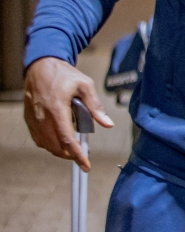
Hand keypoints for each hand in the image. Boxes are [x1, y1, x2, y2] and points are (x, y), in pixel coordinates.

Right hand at [24, 57, 114, 171]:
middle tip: (83, 156)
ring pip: (45, 145)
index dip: (77, 155)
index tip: (86, 165)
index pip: (67, 138)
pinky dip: (49, 144)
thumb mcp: (85, 85)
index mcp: (57, 108)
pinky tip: (59, 141)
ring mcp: (33, 119)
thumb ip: (96, 107)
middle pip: (55, 146)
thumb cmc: (64, 74)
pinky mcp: (29, 119)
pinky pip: (38, 138)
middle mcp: (42, 116)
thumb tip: (107, 124)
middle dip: (70, 155)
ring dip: (59, 151)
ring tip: (74, 149)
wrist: (41, 66)